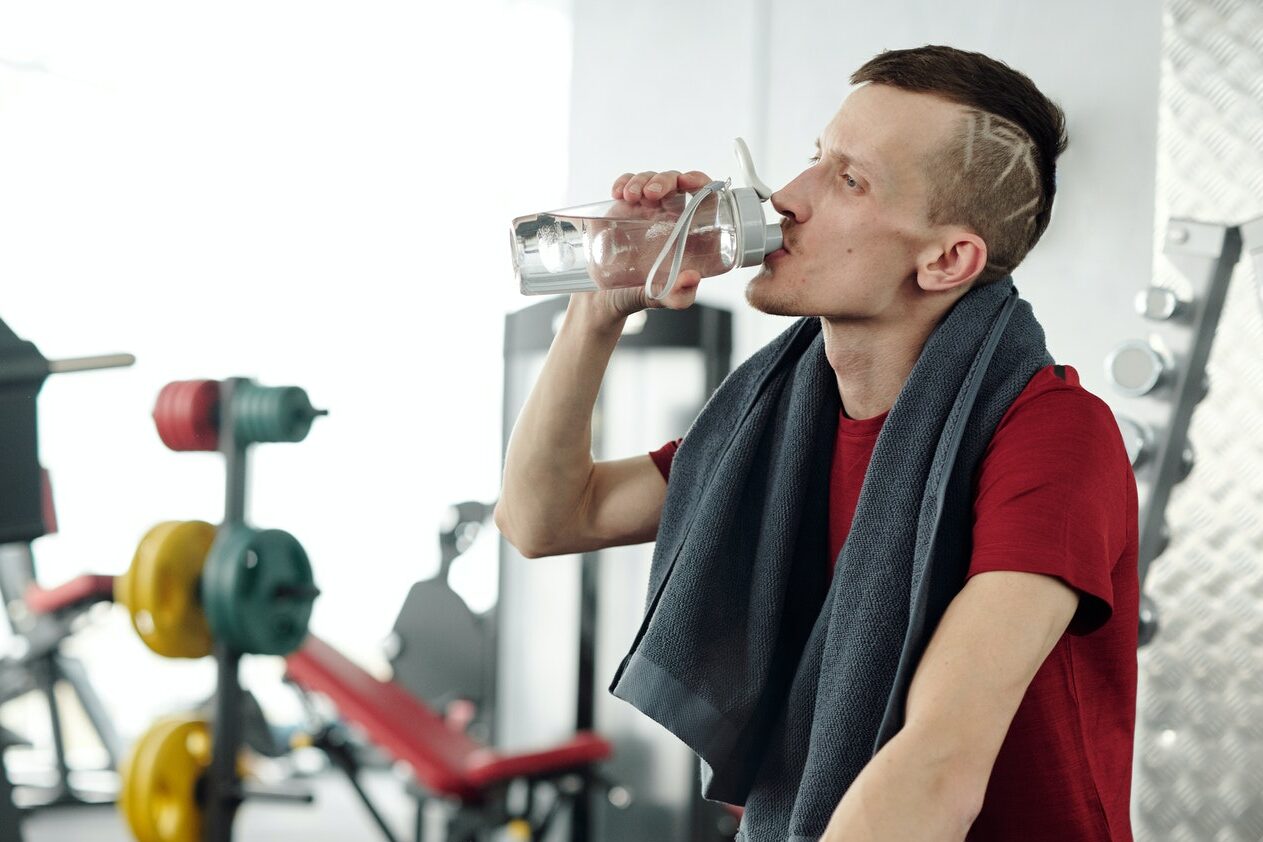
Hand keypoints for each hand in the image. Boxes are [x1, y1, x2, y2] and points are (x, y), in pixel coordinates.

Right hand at [570, 169, 715, 324]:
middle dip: (665, 179)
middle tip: (652, 193)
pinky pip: (628, 184)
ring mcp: (647, 209)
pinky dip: (624, 181)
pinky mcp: (625, 208)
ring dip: (642, 180)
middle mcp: (670, 216)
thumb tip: (692, 278)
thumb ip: (680, 295)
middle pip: (676, 182)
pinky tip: (618, 193)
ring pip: (651, 179)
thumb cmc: (644, 294)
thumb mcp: (665, 299)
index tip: (687, 182)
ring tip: (630, 196)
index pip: (704, 196)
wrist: (609, 296)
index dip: (700, 182)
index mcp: (690, 231)